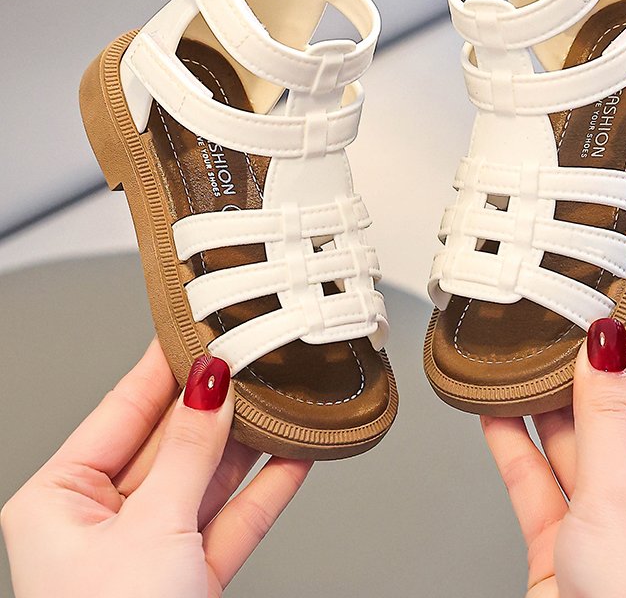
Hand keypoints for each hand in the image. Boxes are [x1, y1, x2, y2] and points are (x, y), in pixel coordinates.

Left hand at [1, 341, 311, 597]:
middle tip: (255, 353)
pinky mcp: (192, 572)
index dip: (165, 363)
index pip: (123, 407)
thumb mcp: (151, 527)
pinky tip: (296, 452)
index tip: (197, 322)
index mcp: (61, 498)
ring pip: (209, 474)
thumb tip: (211, 381)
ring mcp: (152, 544)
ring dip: (250, 439)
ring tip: (284, 393)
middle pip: (173, 438)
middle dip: (217, 400)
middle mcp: (104, 517)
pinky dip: (267, 485)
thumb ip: (190, 451)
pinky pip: (234, 514)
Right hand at [482, 280, 625, 597]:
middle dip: (592, 352)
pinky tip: (492, 403)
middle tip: (570, 296)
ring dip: (545, 393)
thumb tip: (604, 347)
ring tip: (523, 340)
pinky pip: (537, 470)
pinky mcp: (565, 533)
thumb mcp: (622, 507)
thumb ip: (607, 421)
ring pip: (574, 432)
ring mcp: (610, 512)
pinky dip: (512, 438)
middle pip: (623, 400)